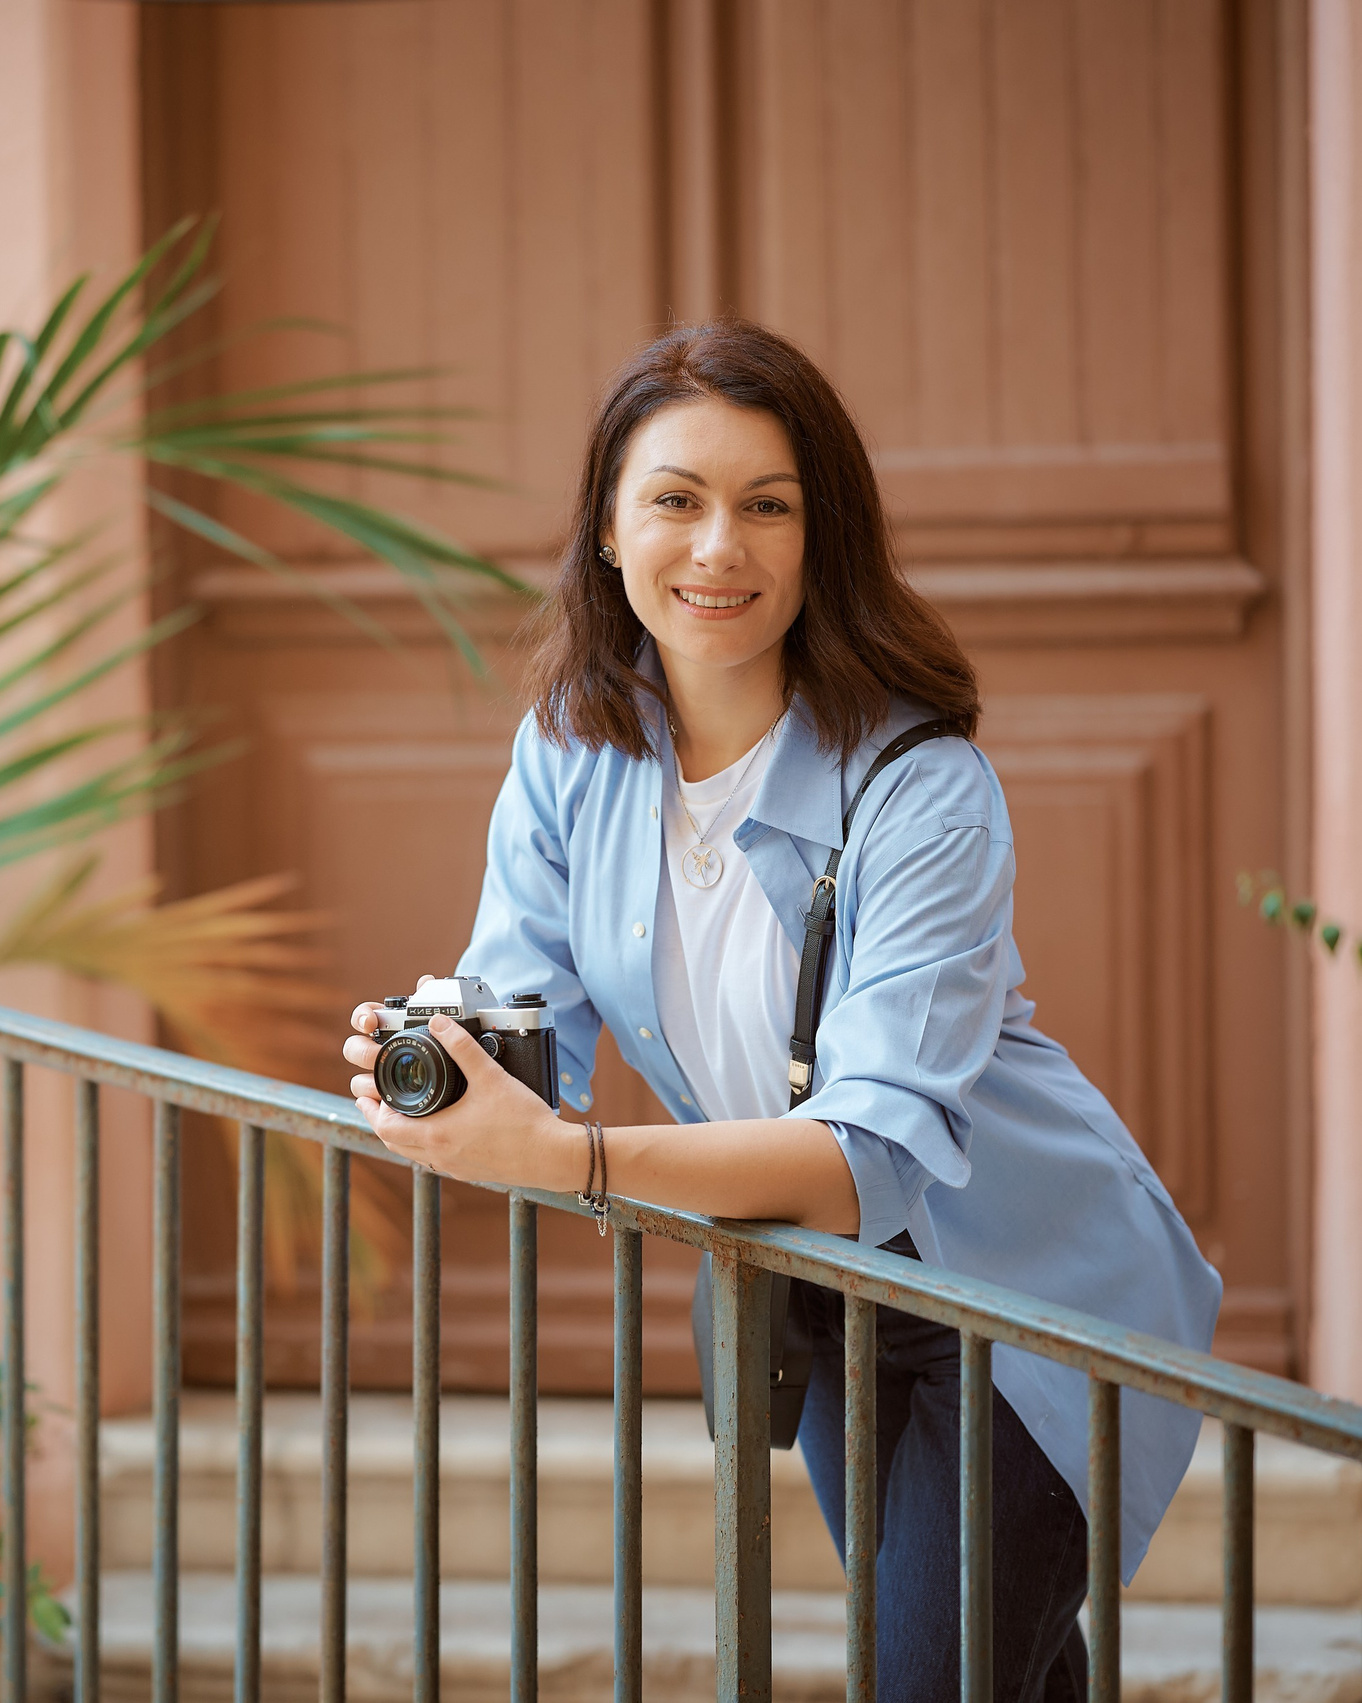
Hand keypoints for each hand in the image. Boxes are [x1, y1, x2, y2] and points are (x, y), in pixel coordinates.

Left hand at [343, 996, 574, 1190]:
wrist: (551, 1157)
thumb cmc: (523, 1122)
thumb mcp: (491, 1077)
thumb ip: (463, 1047)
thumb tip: (439, 1023)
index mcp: (437, 1134)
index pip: (385, 1126)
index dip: (370, 1110)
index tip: (364, 1095)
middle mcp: (439, 1156)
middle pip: (394, 1143)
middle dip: (380, 1121)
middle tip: (376, 1103)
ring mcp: (454, 1167)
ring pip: (413, 1154)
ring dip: (402, 1135)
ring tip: (403, 1114)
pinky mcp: (470, 1172)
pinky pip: (434, 1160)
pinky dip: (424, 1145)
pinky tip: (438, 1130)